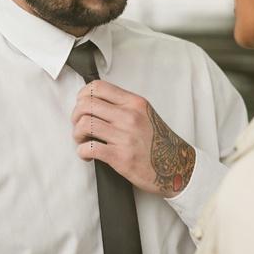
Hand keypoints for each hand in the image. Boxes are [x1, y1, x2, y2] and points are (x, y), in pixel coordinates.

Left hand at [71, 80, 195, 197]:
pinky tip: (87, 155)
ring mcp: (124, 136)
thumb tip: (95, 102)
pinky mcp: (120, 157)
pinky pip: (89, 148)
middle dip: (75, 116)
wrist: (177, 166)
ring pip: (84, 125)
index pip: (98, 87)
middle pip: (86, 104)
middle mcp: (129, 116)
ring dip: (77, 134)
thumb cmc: (159, 142)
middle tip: (79, 125)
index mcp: (133, 103)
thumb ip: (122, 105)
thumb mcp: (145, 114)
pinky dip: (82, 152)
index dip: (82, 95)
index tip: (81, 105)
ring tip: (83, 141)